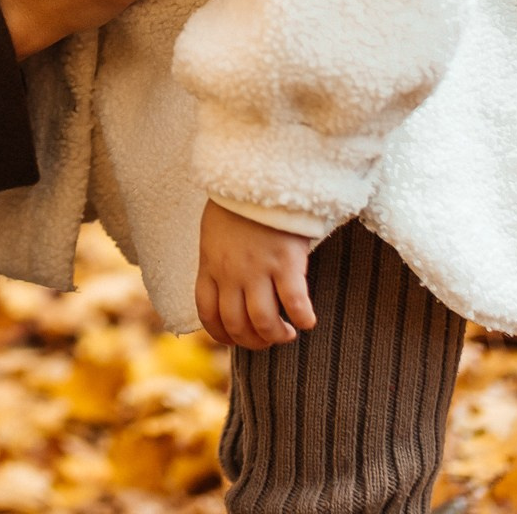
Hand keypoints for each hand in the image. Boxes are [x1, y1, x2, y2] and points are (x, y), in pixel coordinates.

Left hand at [194, 201, 316, 349]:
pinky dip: (302, 318)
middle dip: (253, 342)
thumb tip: (225, 288)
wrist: (257, 174)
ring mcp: (257, 268)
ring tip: (288, 333)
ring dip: (277, 335)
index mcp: (210, 266)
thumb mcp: (214, 235)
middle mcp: (231, 273)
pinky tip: (308, 320)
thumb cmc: (237, 204)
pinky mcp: (285, 261)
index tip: (237, 340)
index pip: (208, 315)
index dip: (222, 336)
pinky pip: (294, 303)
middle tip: (269, 340)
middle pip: (236, 325)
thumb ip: (217, 262)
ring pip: (263, 322)